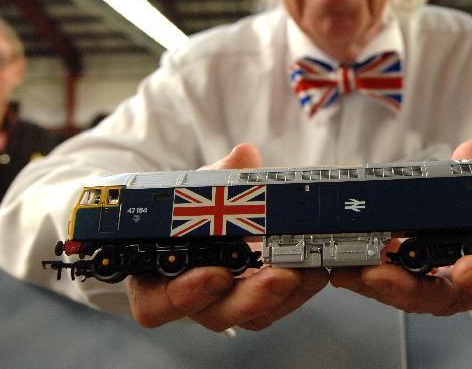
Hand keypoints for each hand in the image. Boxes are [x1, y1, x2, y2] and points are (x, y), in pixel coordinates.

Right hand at [127, 143, 328, 330]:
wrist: (214, 219)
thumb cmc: (194, 208)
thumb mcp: (200, 188)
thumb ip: (218, 176)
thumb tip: (243, 155)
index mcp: (156, 274)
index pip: (155, 304)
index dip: (183, 296)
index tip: (216, 275)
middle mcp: (191, 298)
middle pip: (214, 315)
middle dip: (250, 299)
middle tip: (279, 277)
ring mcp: (227, 303)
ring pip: (251, 316)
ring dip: (283, 295)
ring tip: (307, 270)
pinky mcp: (258, 302)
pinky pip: (277, 306)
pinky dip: (299, 290)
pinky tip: (316, 270)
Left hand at [330, 139, 471, 314]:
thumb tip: (471, 151)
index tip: (466, 269)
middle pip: (451, 298)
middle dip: (412, 288)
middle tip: (380, 275)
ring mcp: (448, 289)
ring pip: (415, 296)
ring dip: (379, 284)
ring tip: (348, 270)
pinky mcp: (419, 285)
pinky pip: (395, 286)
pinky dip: (368, 277)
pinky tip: (342, 268)